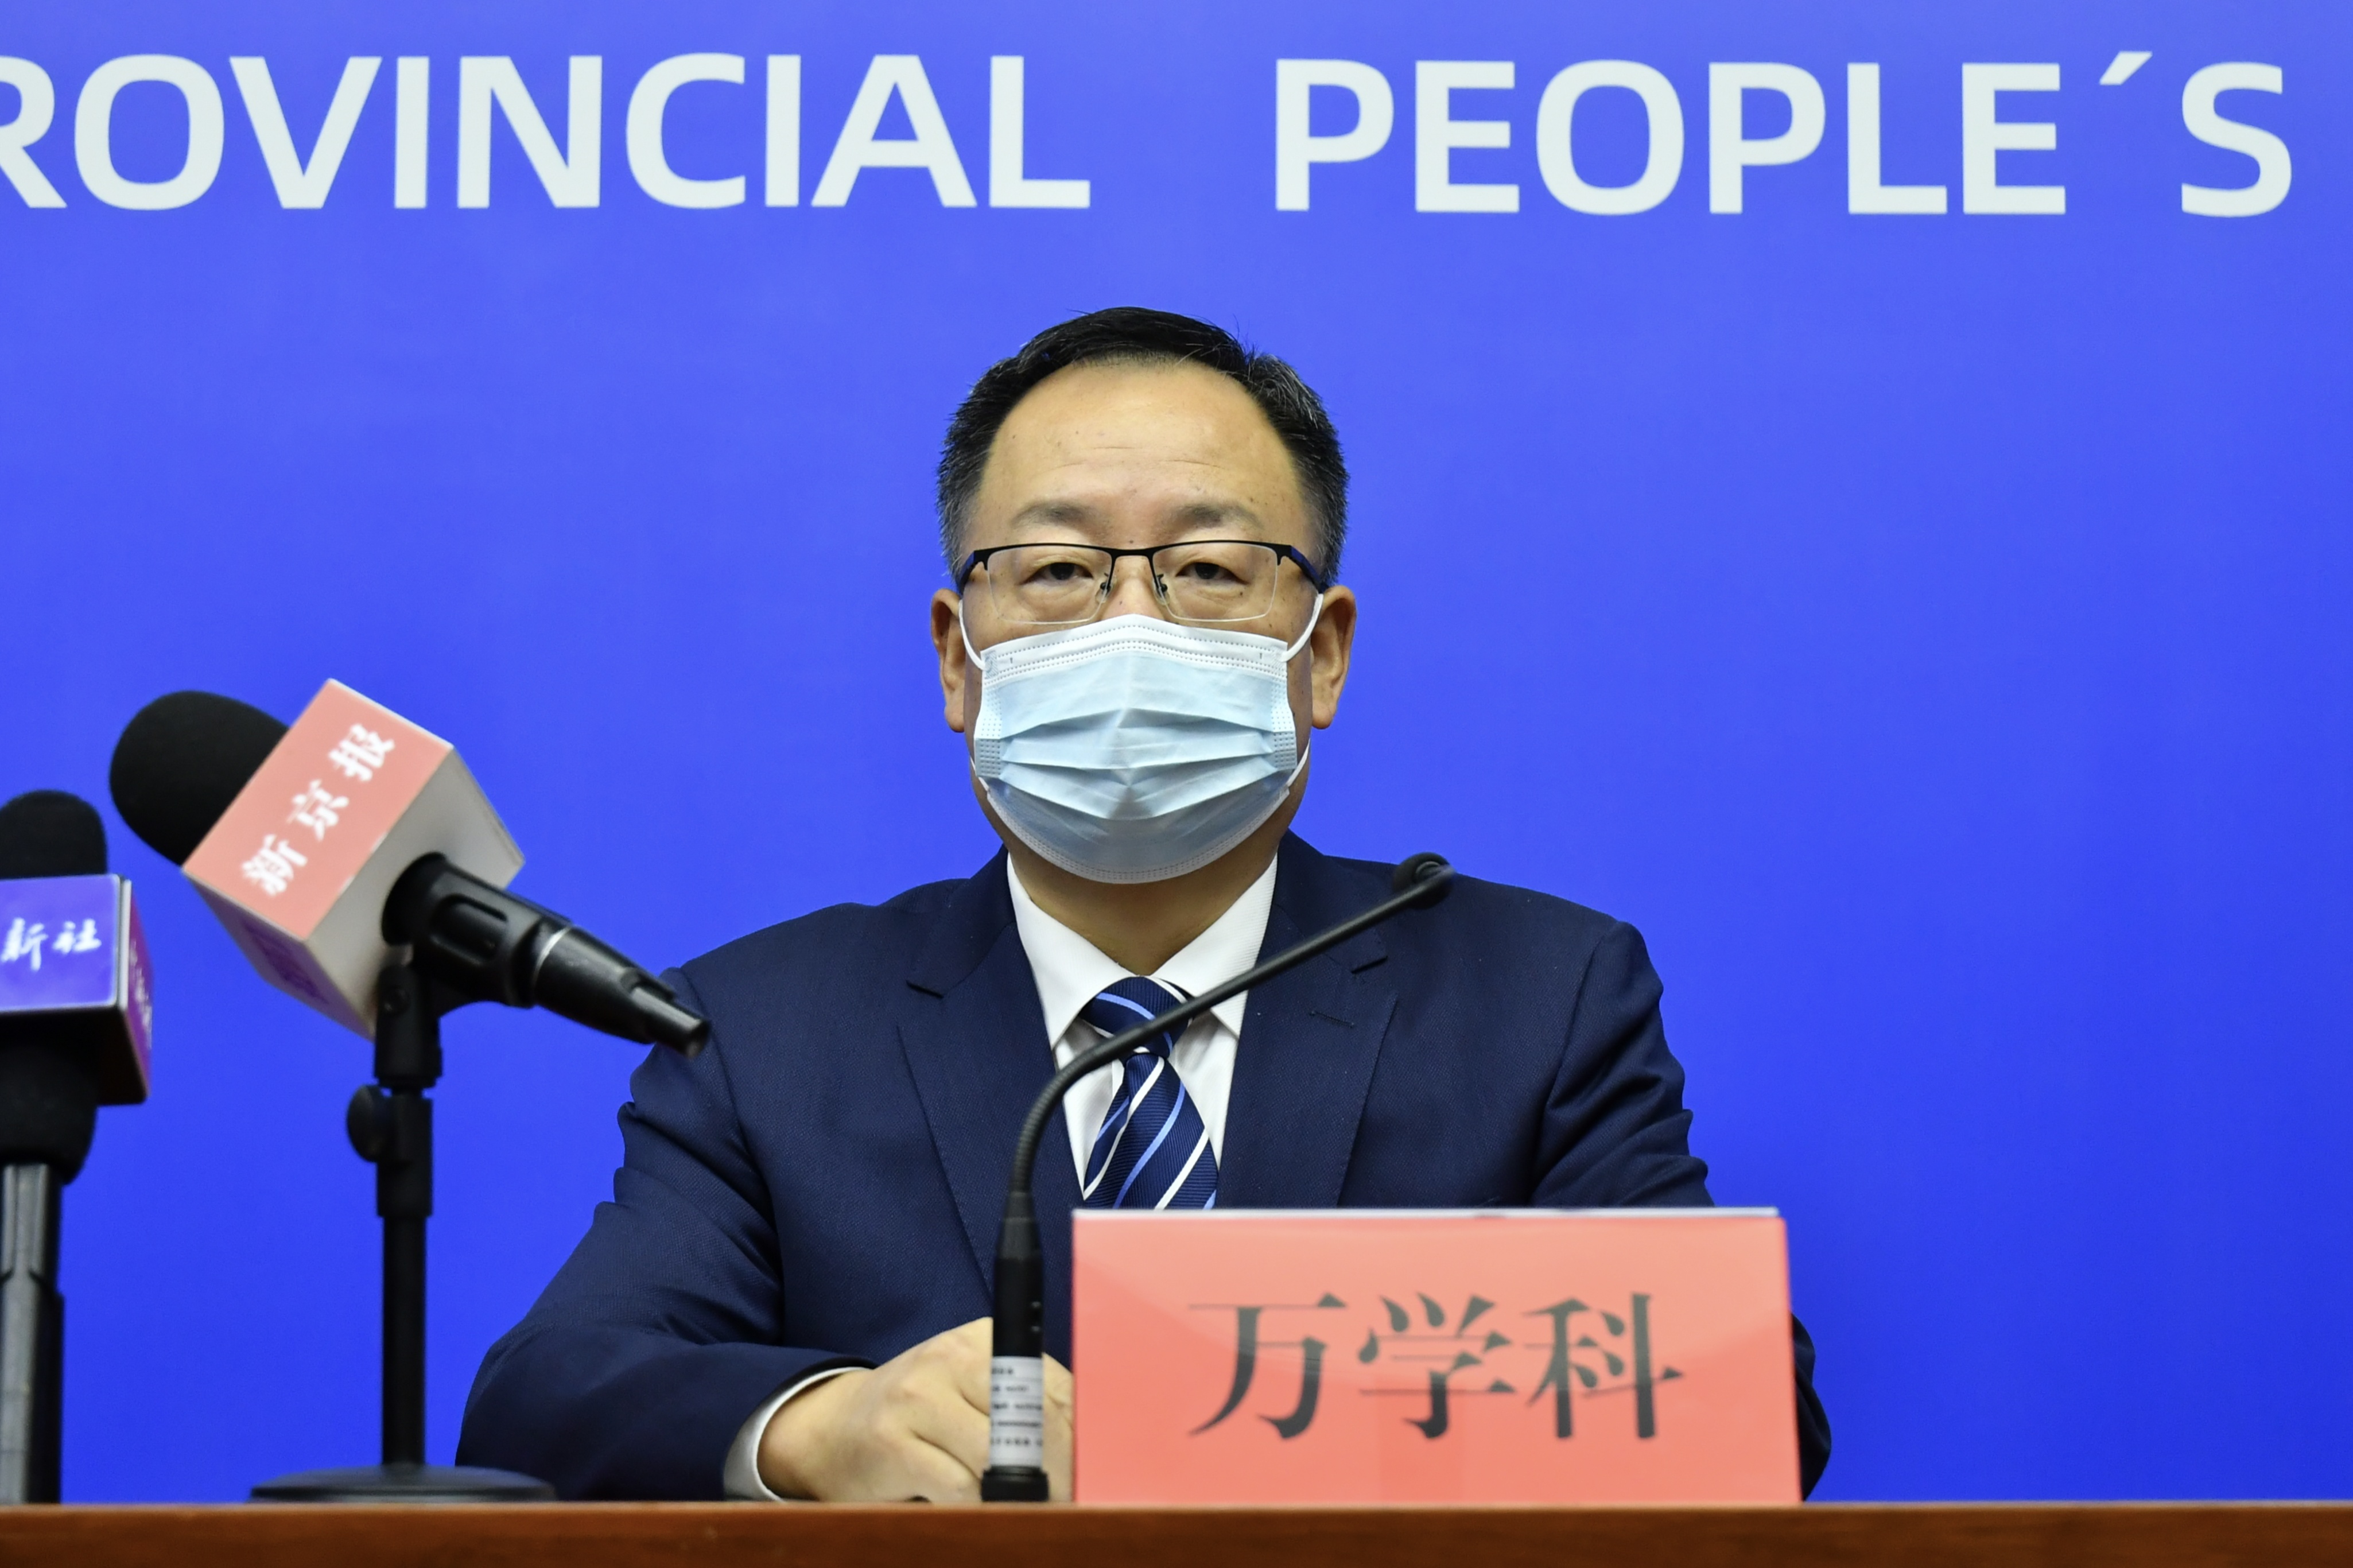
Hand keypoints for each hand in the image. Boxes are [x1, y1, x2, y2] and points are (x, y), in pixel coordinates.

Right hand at [757, 1318, 1072, 1501]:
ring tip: (1022, 1509)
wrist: (832, 1430)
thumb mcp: (976, 1394)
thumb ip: (1027, 1410)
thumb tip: (1089, 1451)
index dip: (1082, 1442)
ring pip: (997, 1458)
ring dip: (1015, 1495)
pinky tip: (971, 1508)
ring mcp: (917, 1396)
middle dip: (1056, 1474)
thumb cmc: (922, 1416)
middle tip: (1069, 1504)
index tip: (1096, 1477)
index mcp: (985, 1339)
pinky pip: (958, 1487)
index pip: (1057, 1390)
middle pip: (1034, 1423)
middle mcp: (951, 1356)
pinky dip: (974, 1508)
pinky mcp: (891, 1440)